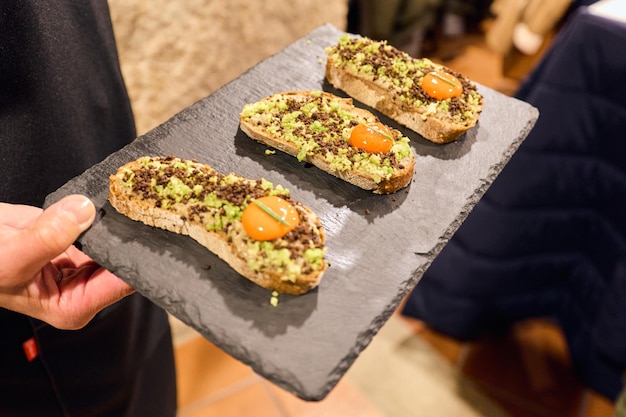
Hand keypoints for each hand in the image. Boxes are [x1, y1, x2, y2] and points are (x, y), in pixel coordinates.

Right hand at [0, 195, 133, 328]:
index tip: (147, 236)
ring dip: (122, 225)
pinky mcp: (79, 242)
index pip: (120, 285)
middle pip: (125, 264)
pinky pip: (102, 227)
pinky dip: (107, 214)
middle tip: (142, 211)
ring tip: (130, 202)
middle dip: (133, 241)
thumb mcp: (9, 256)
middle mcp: (83, 289)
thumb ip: (46, 237)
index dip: (137, 261)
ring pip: (116, 244)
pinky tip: (112, 200)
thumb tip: (82, 212)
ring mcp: (83, 265)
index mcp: (73, 307)